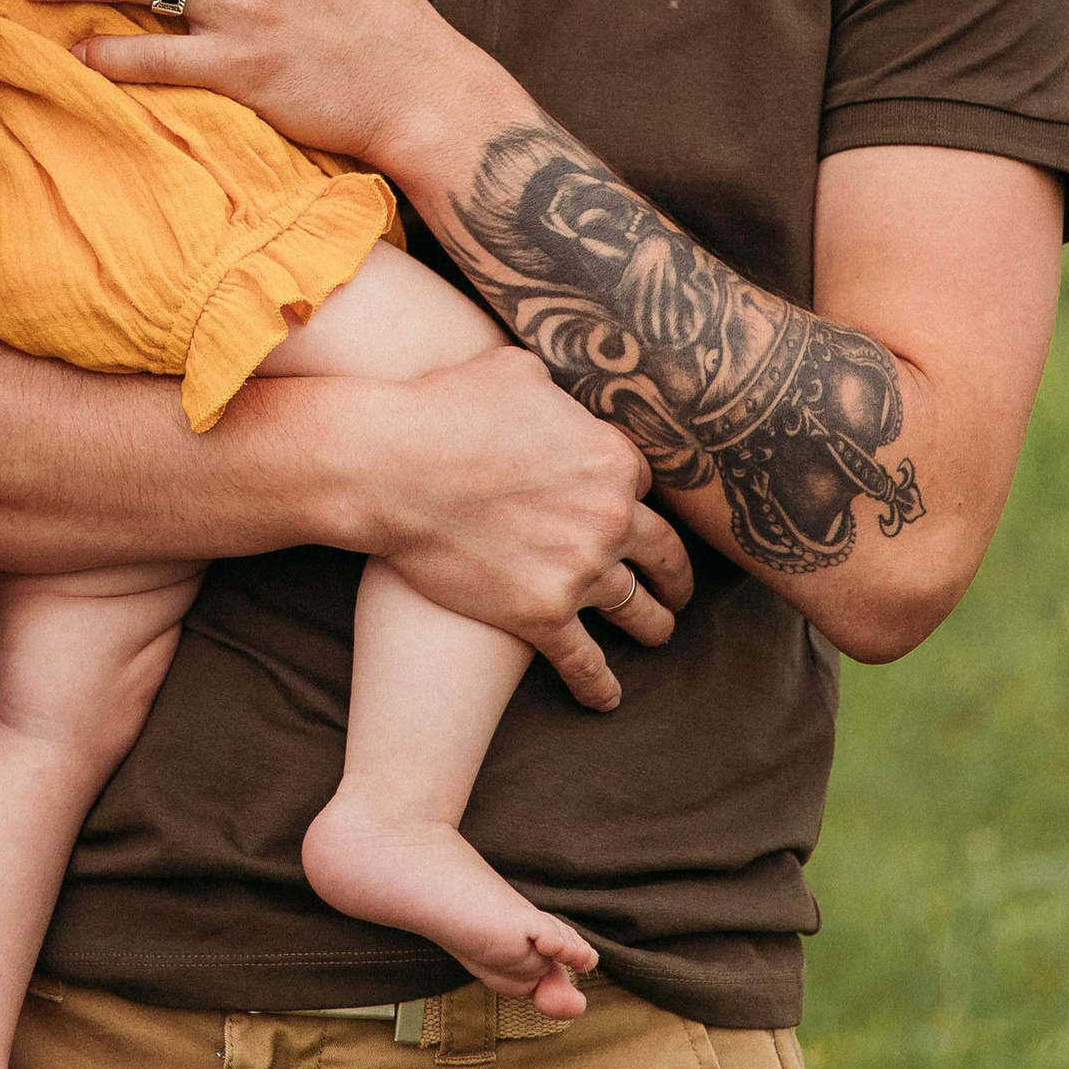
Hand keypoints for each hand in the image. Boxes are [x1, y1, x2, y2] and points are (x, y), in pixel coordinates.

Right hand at [361, 347, 694, 710]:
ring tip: (657, 633)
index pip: (642, 487)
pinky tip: (607, 697)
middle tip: (678, 589)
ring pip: (638, 609)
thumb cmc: (443, 408)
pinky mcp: (540, 615)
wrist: (390, 466)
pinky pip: (585, 660)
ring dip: (654, 625)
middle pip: (662, 553)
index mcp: (611, 460)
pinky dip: (599, 683)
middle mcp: (609, 518)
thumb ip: (554, 389)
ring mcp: (579, 571)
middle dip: (676, 575)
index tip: (631, 518)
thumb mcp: (514, 371)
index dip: (632, 502)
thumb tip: (556, 391)